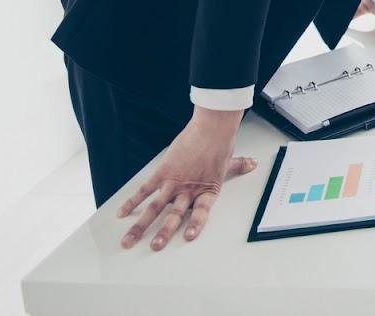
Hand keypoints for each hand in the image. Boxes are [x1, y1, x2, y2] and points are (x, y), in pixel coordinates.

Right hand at [117, 108, 255, 249]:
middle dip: (163, 233)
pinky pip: (144, 190)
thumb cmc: (219, 143)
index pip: (200, 212)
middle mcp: (188, 190)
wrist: (210, 127)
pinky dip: (132, 202)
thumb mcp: (229, 160)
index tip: (189, 237)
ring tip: (129, 241)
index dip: (196, 224)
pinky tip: (121, 214)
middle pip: (174, 215)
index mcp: (206, 191)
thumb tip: (253, 164)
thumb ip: (238, 167)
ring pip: (154, 208)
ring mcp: (173, 182)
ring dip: (141, 225)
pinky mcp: (161, 172)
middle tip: (155, 247)